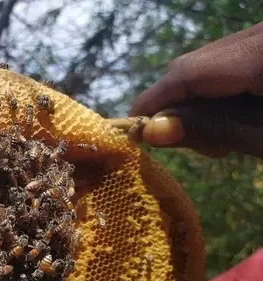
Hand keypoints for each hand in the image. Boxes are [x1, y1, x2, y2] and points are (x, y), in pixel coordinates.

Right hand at [129, 22, 262, 158]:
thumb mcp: (262, 139)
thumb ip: (210, 129)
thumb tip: (150, 130)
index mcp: (261, 51)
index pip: (189, 73)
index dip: (154, 103)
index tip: (133, 134)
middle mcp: (261, 34)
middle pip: (197, 65)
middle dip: (181, 104)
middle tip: (185, 143)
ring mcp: (262, 38)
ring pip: (213, 62)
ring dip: (202, 99)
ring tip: (221, 137)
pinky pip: (234, 60)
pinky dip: (226, 90)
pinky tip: (238, 116)